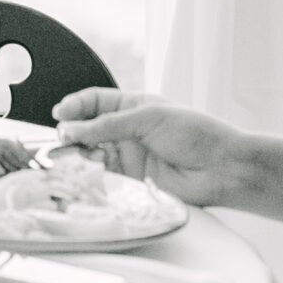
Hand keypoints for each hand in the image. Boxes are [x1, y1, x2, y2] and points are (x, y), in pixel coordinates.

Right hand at [51, 89, 254, 208]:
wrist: (221, 169)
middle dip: (72, 133)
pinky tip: (86, 172)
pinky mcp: (131, 181)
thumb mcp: (149, 118)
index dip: (75, 106)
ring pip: (92, 154)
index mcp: (133, 106)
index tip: (60, 114)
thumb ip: (109, 124)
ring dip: (78, 155)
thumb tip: (73, 128)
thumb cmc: (197, 134)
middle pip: (88, 129)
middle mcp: (127, 131)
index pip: (93, 101)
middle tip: (62, 139)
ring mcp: (128, 156)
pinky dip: (91, 175)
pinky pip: (103, 176)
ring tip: (70, 157)